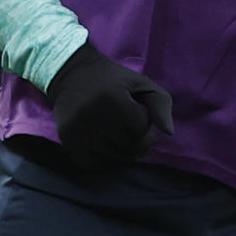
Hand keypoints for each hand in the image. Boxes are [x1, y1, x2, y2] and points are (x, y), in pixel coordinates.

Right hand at [46, 42, 174, 170]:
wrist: (72, 73)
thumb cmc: (113, 80)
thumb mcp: (142, 83)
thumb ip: (161, 104)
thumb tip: (169, 132)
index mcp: (113, 98)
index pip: (139, 129)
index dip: (145, 126)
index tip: (139, 116)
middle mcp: (93, 114)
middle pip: (126, 146)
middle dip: (135, 142)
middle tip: (132, 130)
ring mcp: (77, 127)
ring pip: (109, 157)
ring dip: (120, 153)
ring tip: (119, 138)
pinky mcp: (66, 136)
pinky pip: (89, 161)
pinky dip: (100, 159)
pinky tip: (103, 146)